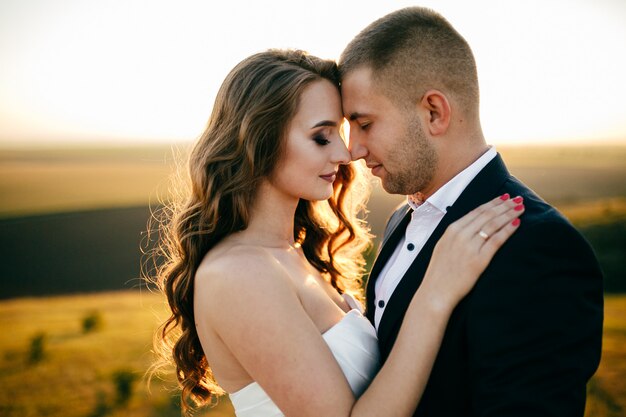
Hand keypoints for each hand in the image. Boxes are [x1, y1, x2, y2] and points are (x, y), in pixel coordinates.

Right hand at [419, 194, 523, 310]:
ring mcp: (470, 247)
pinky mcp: (479, 260)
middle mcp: (461, 235)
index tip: (503, 198)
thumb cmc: (440, 271)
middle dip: (504, 205)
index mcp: (452, 230)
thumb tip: (471, 226)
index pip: (476, 211)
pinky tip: (517, 223)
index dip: (492, 203)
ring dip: (509, 214)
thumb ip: (456, 235)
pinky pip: (497, 240)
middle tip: (517, 199)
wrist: (436, 291)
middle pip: (487, 215)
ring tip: (520, 208)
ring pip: (494, 224)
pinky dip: (508, 230)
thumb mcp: (443, 246)